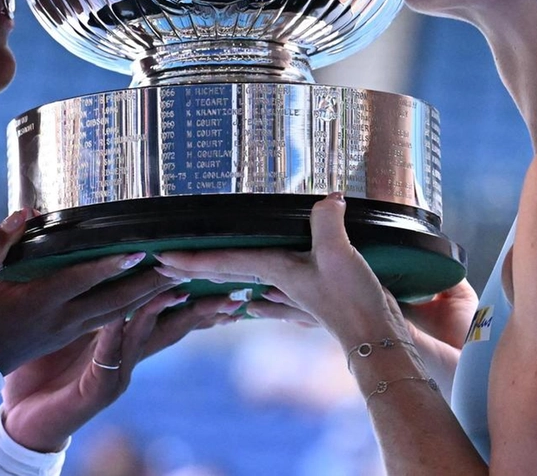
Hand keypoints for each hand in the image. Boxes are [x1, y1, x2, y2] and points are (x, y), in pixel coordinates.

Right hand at [0, 209, 180, 374]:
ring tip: (175, 282)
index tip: (137, 251)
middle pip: (111, 302)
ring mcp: (65, 331)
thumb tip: (24, 214)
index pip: (80, 281)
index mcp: (36, 303)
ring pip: (114, 314)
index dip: (109, 265)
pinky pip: (106, 322)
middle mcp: (59, 320)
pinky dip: (131, 310)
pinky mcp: (66, 336)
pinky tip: (148, 299)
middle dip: (144, 284)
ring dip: (146, 298)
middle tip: (175, 266)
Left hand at [2, 292, 237, 451]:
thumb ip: (90, 302)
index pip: (169, 316)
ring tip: (178, 289)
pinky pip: (107, 359)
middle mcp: (128, 358)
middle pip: (173, 328)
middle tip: (229, 289)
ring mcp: (116, 375)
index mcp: (125, 342)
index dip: (196, 298)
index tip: (221, 278)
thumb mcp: (72, 331)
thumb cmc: (45, 371)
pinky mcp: (96, 391)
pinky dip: (114, 337)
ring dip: (160, 313)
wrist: (25, 420)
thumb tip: (98, 259)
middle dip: (201, 309)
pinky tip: (119, 318)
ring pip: (146, 339)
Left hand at [155, 193, 402, 346]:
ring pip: (248, 281)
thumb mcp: (339, 255)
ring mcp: (293, 293)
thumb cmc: (351, 301)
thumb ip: (328, 223)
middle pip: (227, 271)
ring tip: (200, 275)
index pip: (223, 261)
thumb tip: (330, 198)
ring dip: (222, 277)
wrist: (375, 339)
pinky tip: (252, 305)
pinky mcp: (311, 300)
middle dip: (196, 267)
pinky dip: (260, 297)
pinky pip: (276, 296)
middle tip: (164, 264)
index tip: (160, 257)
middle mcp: (278, 282)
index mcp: (275, 270)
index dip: (191, 258)